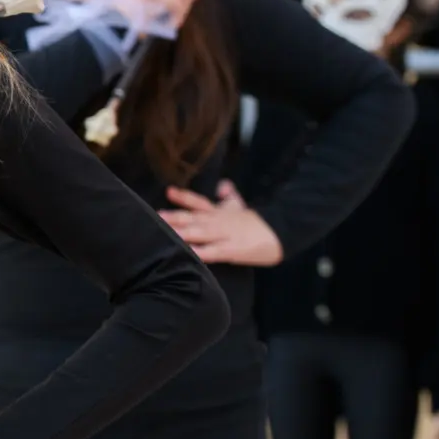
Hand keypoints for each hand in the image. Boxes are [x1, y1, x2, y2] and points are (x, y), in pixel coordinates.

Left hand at [160, 180, 284, 266]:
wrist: (282, 231)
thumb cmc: (258, 223)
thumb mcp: (242, 206)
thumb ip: (229, 197)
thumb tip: (223, 184)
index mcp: (220, 212)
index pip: (199, 202)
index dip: (183, 197)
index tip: (168, 191)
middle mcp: (219, 221)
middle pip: (193, 218)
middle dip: (174, 217)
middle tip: (156, 216)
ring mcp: (225, 235)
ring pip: (200, 233)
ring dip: (182, 233)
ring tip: (166, 232)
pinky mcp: (232, 250)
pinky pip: (213, 252)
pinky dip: (200, 253)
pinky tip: (188, 254)